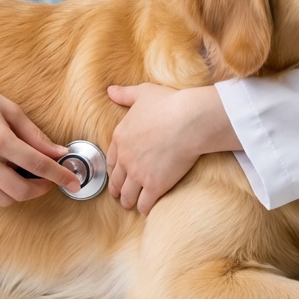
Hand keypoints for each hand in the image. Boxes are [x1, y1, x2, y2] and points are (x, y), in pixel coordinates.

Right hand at [0, 19, 80, 205]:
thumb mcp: (10, 109)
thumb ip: (35, 135)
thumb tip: (58, 152)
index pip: (38, 165)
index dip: (60, 175)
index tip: (73, 181)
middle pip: (22, 190)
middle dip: (43, 188)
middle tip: (52, 178)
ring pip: (4, 199)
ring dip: (22, 192)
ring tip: (29, 176)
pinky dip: (2, 192)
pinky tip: (9, 177)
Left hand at [106, 83, 239, 214]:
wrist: (188, 120)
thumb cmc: (168, 103)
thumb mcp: (142, 92)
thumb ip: (125, 94)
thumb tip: (110, 90)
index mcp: (120, 137)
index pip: (110, 161)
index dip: (114, 171)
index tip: (117, 176)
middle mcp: (125, 158)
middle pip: (116, 182)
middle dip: (118, 190)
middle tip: (122, 195)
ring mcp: (139, 174)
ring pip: (127, 196)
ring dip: (129, 202)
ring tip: (133, 205)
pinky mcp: (155, 185)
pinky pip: (144, 204)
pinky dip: (145, 208)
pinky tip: (148, 208)